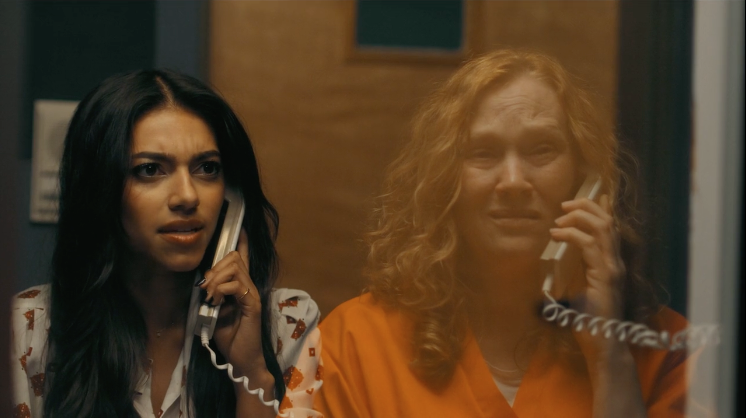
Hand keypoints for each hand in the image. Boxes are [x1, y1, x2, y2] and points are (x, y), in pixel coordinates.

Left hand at [199, 229, 272, 384]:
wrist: (241, 359)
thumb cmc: (228, 337)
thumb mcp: (214, 311)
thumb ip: (212, 294)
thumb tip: (203, 281)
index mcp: (241, 287)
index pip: (243, 259)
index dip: (241, 242)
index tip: (240, 227)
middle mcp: (249, 286)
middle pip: (234, 258)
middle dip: (215, 267)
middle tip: (205, 286)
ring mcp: (252, 294)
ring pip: (234, 268)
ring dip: (216, 279)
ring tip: (210, 296)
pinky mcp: (252, 304)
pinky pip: (236, 286)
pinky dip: (221, 290)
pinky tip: (216, 302)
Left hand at [550, 194, 624, 319]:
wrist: (603, 346)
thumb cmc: (590, 323)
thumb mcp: (578, 291)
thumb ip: (574, 275)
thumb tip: (557, 266)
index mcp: (610, 264)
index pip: (609, 229)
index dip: (599, 209)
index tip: (579, 201)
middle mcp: (615, 263)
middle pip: (608, 222)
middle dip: (586, 207)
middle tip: (564, 206)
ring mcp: (613, 269)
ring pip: (603, 228)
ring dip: (579, 218)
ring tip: (559, 219)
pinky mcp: (606, 277)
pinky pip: (591, 246)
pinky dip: (572, 235)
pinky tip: (557, 235)